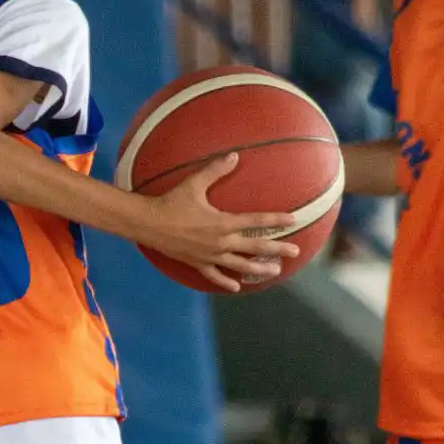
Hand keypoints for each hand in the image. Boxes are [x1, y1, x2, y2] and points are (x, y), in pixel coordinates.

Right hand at [131, 154, 299, 291]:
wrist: (148, 223)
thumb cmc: (171, 202)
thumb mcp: (194, 183)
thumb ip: (216, 170)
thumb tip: (235, 156)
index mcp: (223, 223)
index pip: (256, 221)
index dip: (276, 219)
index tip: (293, 220)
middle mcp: (220, 242)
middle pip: (255, 247)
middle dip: (277, 250)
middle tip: (295, 252)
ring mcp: (210, 255)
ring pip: (240, 265)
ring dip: (259, 268)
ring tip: (275, 271)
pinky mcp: (197, 263)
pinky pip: (215, 276)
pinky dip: (226, 282)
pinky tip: (237, 287)